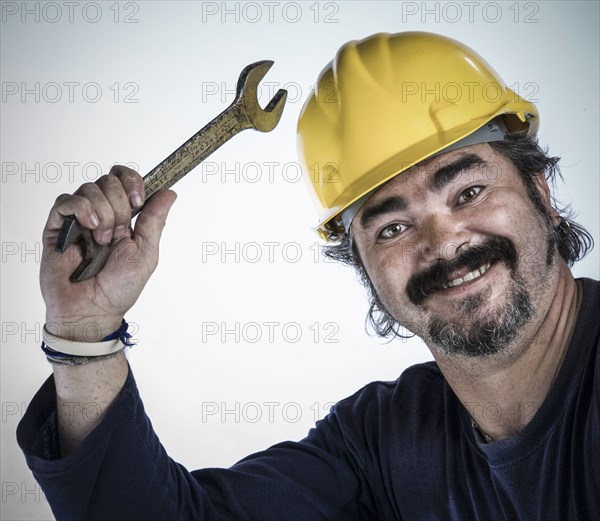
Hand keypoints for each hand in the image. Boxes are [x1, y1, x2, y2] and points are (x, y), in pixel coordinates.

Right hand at [41, 165, 176, 340]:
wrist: (92, 310)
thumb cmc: (118, 288)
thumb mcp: (146, 253)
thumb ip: (155, 221)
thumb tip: (168, 193)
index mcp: (124, 216)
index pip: (124, 179)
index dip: (132, 182)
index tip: (138, 201)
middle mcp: (101, 213)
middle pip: (109, 180)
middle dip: (120, 207)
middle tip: (119, 234)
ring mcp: (78, 219)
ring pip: (90, 189)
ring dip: (104, 215)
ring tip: (103, 241)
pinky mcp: (57, 226)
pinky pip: (66, 201)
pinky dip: (82, 209)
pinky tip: (90, 227)